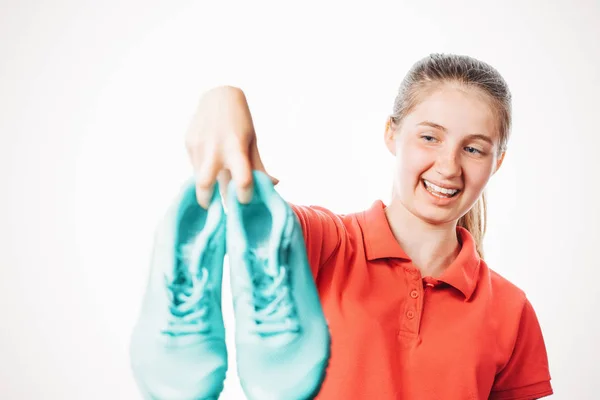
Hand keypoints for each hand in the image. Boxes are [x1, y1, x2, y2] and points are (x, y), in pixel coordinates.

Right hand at [185, 86, 277, 208]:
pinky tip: (209, 165)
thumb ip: (258, 165)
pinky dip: (203, 171)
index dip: (245, 195)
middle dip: (208, 202)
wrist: (218, 96)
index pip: (243, 179)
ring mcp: (198, 146)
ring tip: (211, 194)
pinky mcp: (188, 143)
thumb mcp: (251, 141)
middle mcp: (214, 148)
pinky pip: (195, 165)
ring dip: (205, 188)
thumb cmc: (240, 122)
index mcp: (236, 147)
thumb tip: (274, 185)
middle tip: (214, 209)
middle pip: (205, 185)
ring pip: (198, 177)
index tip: (246, 200)